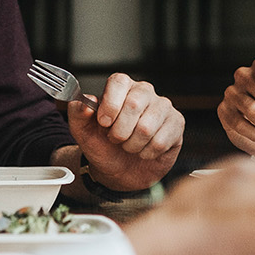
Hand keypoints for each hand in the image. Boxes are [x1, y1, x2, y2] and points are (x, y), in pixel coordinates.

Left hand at [67, 73, 184, 189]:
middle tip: (115, 139)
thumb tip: (85, 101)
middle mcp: (144, 92)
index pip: (119, 82)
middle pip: (134, 104)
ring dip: (132, 145)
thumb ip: (78, 114)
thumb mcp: (83, 133)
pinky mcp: (176, 123)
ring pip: (147, 127)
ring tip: (129, 146)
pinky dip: (147, 153)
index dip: (110, 104)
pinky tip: (145, 151)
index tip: (103, 123)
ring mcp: (163, 107)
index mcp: (121, 87)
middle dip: (120, 131)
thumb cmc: (104, 147)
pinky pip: (161, 140)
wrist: (120, 172)